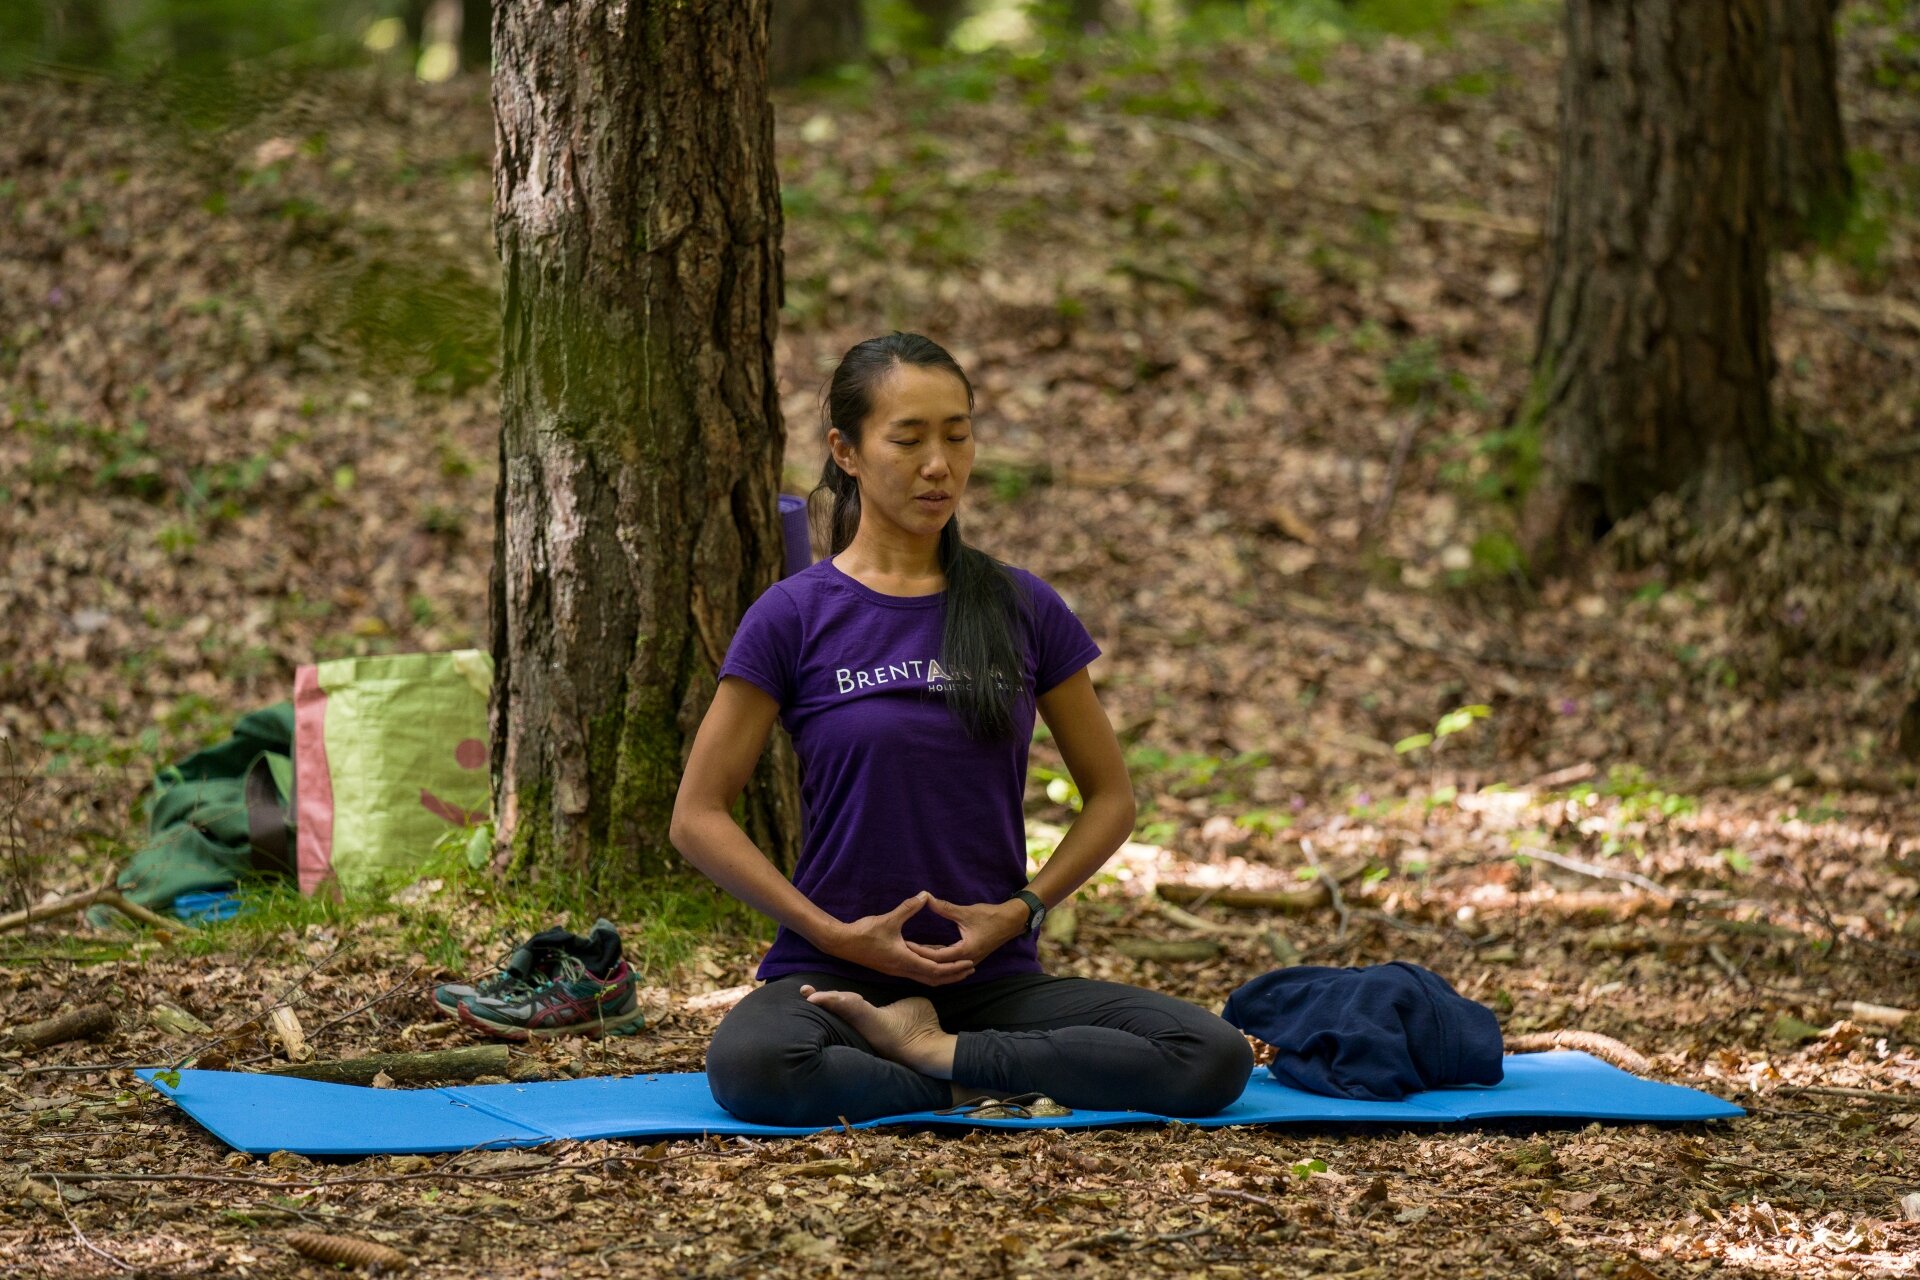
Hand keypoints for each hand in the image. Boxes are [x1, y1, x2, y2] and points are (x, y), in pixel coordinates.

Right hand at [820, 892, 976, 985]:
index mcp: (905, 960)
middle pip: (934, 979)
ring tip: (959, 968)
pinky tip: (935, 959)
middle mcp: (903, 969)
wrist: (843, 944)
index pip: (935, 970)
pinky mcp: (893, 967)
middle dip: (953, 975)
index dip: (954, 967)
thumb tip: (924, 895)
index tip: (969, 963)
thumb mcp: (889, 919)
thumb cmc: (864, 933)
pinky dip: (931, 970)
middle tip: (971, 969)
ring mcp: (898, 970)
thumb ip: (908, 908)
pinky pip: (917, 972)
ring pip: (926, 978)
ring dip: (943, 975)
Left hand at [901, 896, 1028, 968]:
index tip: (905, 944)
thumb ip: (945, 907)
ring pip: (945, 965)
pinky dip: (940, 958)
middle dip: (921, 957)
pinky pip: (951, 961)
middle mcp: (967, 959)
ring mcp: (970, 960)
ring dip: (930, 959)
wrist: (1012, 921)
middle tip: (903, 949)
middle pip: (939, 964)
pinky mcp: (971, 956)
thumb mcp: (966, 912)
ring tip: (912, 952)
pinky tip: (929, 951)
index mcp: (965, 951)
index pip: (936, 956)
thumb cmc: (991, 916)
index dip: (919, 950)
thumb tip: (926, 898)